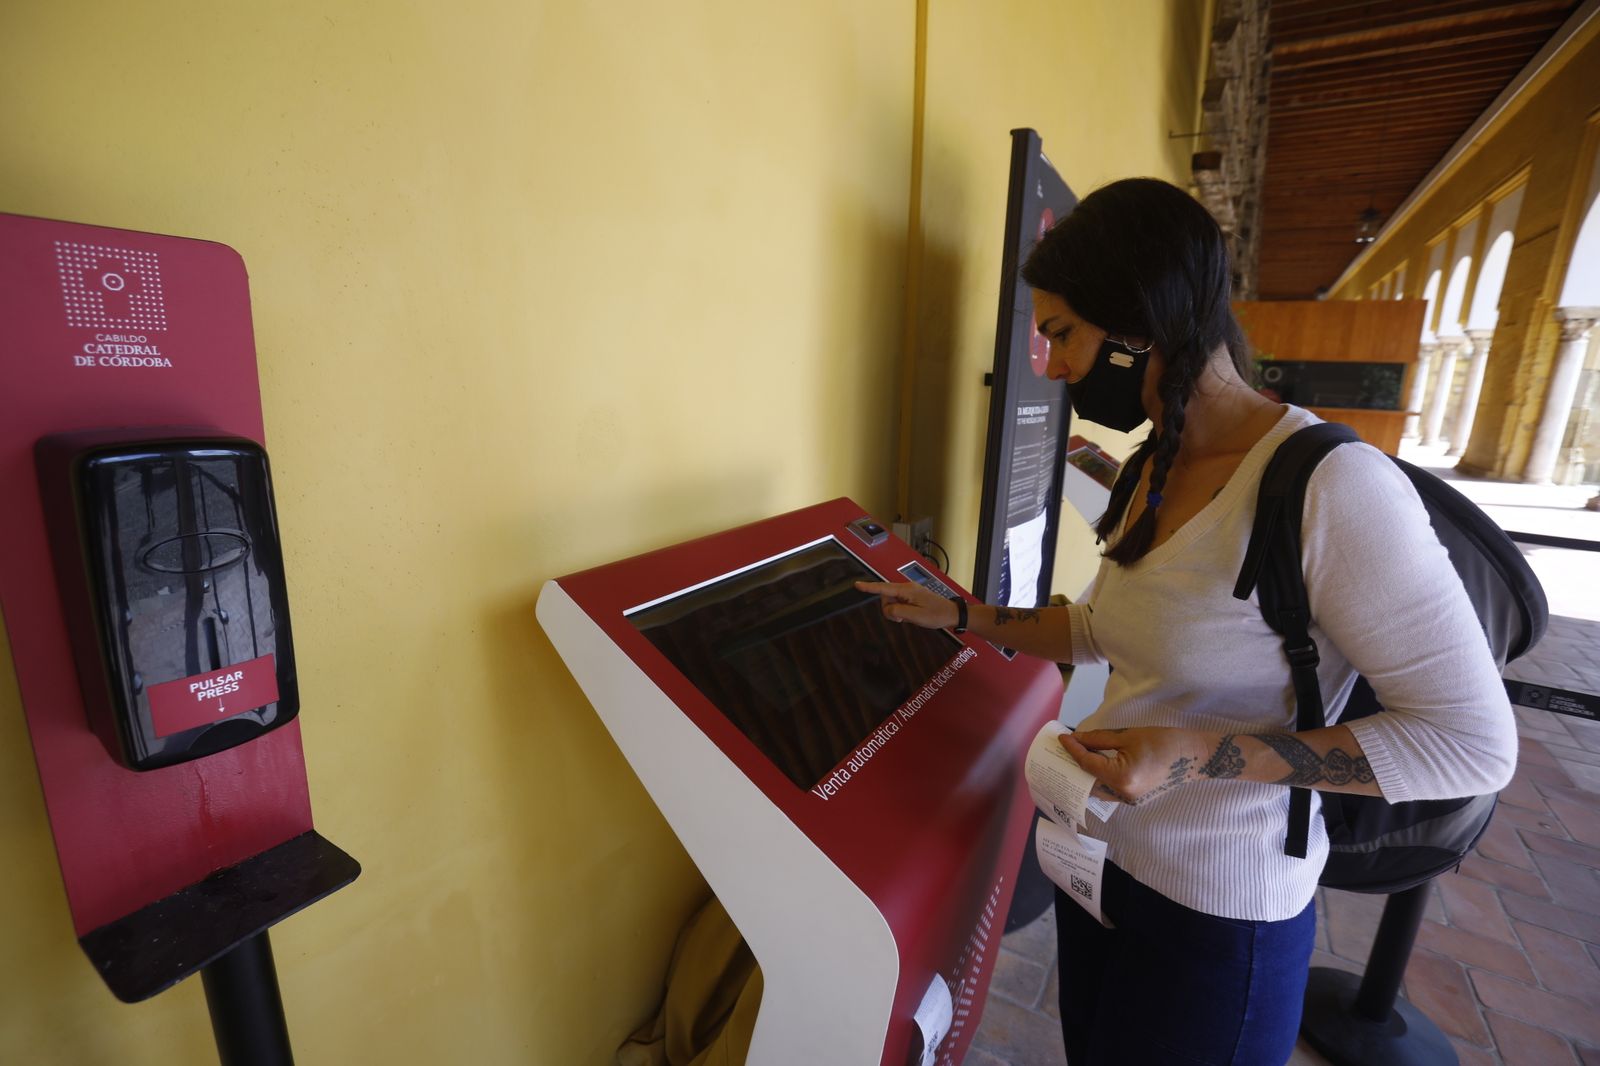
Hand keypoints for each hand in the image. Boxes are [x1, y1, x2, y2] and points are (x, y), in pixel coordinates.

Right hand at [855, 580, 960, 629]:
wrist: (952, 614)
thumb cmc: (936, 615)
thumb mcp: (915, 616)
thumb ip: (897, 612)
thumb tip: (887, 609)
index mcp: (907, 590)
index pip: (883, 588)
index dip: (869, 587)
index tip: (857, 584)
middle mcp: (907, 588)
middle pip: (886, 596)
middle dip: (889, 609)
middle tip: (901, 620)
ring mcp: (911, 592)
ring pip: (892, 601)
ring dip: (895, 611)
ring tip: (908, 618)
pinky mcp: (913, 597)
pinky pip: (900, 603)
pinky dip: (901, 611)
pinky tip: (910, 616)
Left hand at [1058, 727, 1206, 805]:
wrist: (1193, 755)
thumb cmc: (1163, 741)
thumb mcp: (1127, 735)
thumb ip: (1098, 739)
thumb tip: (1077, 739)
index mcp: (1121, 777)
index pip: (1088, 764)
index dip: (1072, 749)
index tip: (1062, 738)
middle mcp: (1123, 794)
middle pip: (1088, 781)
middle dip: (1074, 765)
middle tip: (1063, 749)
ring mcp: (1129, 800)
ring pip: (1098, 789)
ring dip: (1085, 774)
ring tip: (1074, 757)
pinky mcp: (1135, 799)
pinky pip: (1110, 790)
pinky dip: (1099, 779)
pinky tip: (1093, 766)